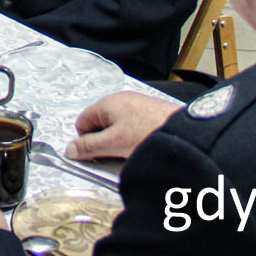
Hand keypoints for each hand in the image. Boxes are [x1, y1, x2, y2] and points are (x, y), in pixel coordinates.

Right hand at [65, 91, 179, 160]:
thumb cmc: (150, 132)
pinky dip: (135, 139)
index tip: (96, 154)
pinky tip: (144, 146)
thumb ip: (89, 147)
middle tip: (116, 154)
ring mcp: (136, 106)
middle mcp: (120, 100)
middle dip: (105, 142)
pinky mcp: (150, 114)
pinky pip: (133, 128)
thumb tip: (70, 149)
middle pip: (100, 125)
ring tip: (133, 151)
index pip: (82, 122)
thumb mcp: (114, 144)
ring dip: (121, 142)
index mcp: (106, 103)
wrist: (185, 132)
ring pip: (117, 128)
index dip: (86, 141)